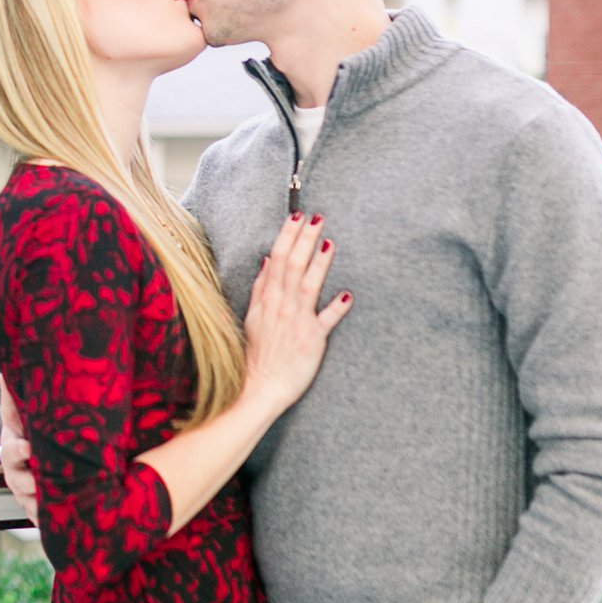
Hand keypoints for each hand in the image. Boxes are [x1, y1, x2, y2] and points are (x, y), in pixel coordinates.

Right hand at [0, 376, 39, 524]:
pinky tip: (57, 521)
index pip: (10, 449)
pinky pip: (38, 518)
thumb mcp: (23, 412)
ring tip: (51, 506)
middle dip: (27, 483)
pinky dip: (45, 520)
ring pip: (27, 502)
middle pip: (16, 480)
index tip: (28, 448)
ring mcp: (23, 491)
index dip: (17, 450)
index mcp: (13, 446)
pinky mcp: (35, 507)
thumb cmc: (33, 428)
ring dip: (37, 506)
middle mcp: (14, 470)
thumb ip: (13, 395)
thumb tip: (3, 371)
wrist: (42, 453)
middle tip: (40, 484)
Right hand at [240, 212, 351, 411]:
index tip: (297, 216)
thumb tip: (267, 260)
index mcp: (267, 298)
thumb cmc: (257, 353)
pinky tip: (348, 292)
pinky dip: (337, 306)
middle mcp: (281, 305)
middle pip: (292, 265)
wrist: (259, 386)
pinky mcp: (312, 339)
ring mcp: (297, 321)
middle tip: (317, 217)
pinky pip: (327, 320)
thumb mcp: (253, 316)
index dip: (288, 236)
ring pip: (309, 285)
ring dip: (319, 262)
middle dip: (304, 239)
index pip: (277, 259)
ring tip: (329, 241)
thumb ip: (261, 287)